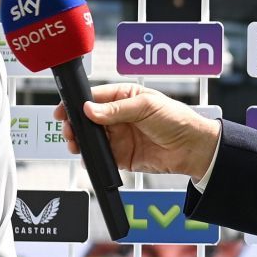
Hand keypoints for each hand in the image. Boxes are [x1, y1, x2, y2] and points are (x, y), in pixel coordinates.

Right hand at [56, 83, 220, 179]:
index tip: (64, 110)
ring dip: (79, 141)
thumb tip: (89, 109)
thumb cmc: (175, 119)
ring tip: (75, 144)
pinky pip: (100, 157)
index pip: (94, 97)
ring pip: (90, 139)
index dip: (77, 103)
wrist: (192, 148)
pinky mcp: (121, 156)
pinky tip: (88, 157)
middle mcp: (118, 116)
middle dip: (74, 124)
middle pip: (87, 119)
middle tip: (69, 130)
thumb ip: (116, 110)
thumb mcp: (146, 107)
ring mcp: (118, 136)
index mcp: (124, 97)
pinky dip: (91, 158)